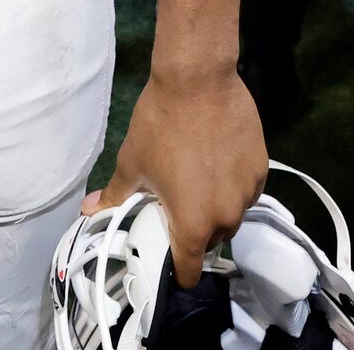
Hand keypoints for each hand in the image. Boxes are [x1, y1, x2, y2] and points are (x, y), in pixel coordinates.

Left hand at [85, 69, 266, 286]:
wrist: (197, 80)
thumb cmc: (160, 125)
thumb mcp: (132, 163)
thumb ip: (115, 195)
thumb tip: (90, 210)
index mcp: (193, 224)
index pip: (189, 270)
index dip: (177, 272)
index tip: (170, 263)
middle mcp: (226, 215)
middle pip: (212, 241)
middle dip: (196, 232)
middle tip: (178, 208)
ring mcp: (248, 191)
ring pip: (231, 215)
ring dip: (217, 208)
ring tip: (199, 181)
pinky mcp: (262, 167)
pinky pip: (246, 190)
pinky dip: (233, 185)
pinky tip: (218, 164)